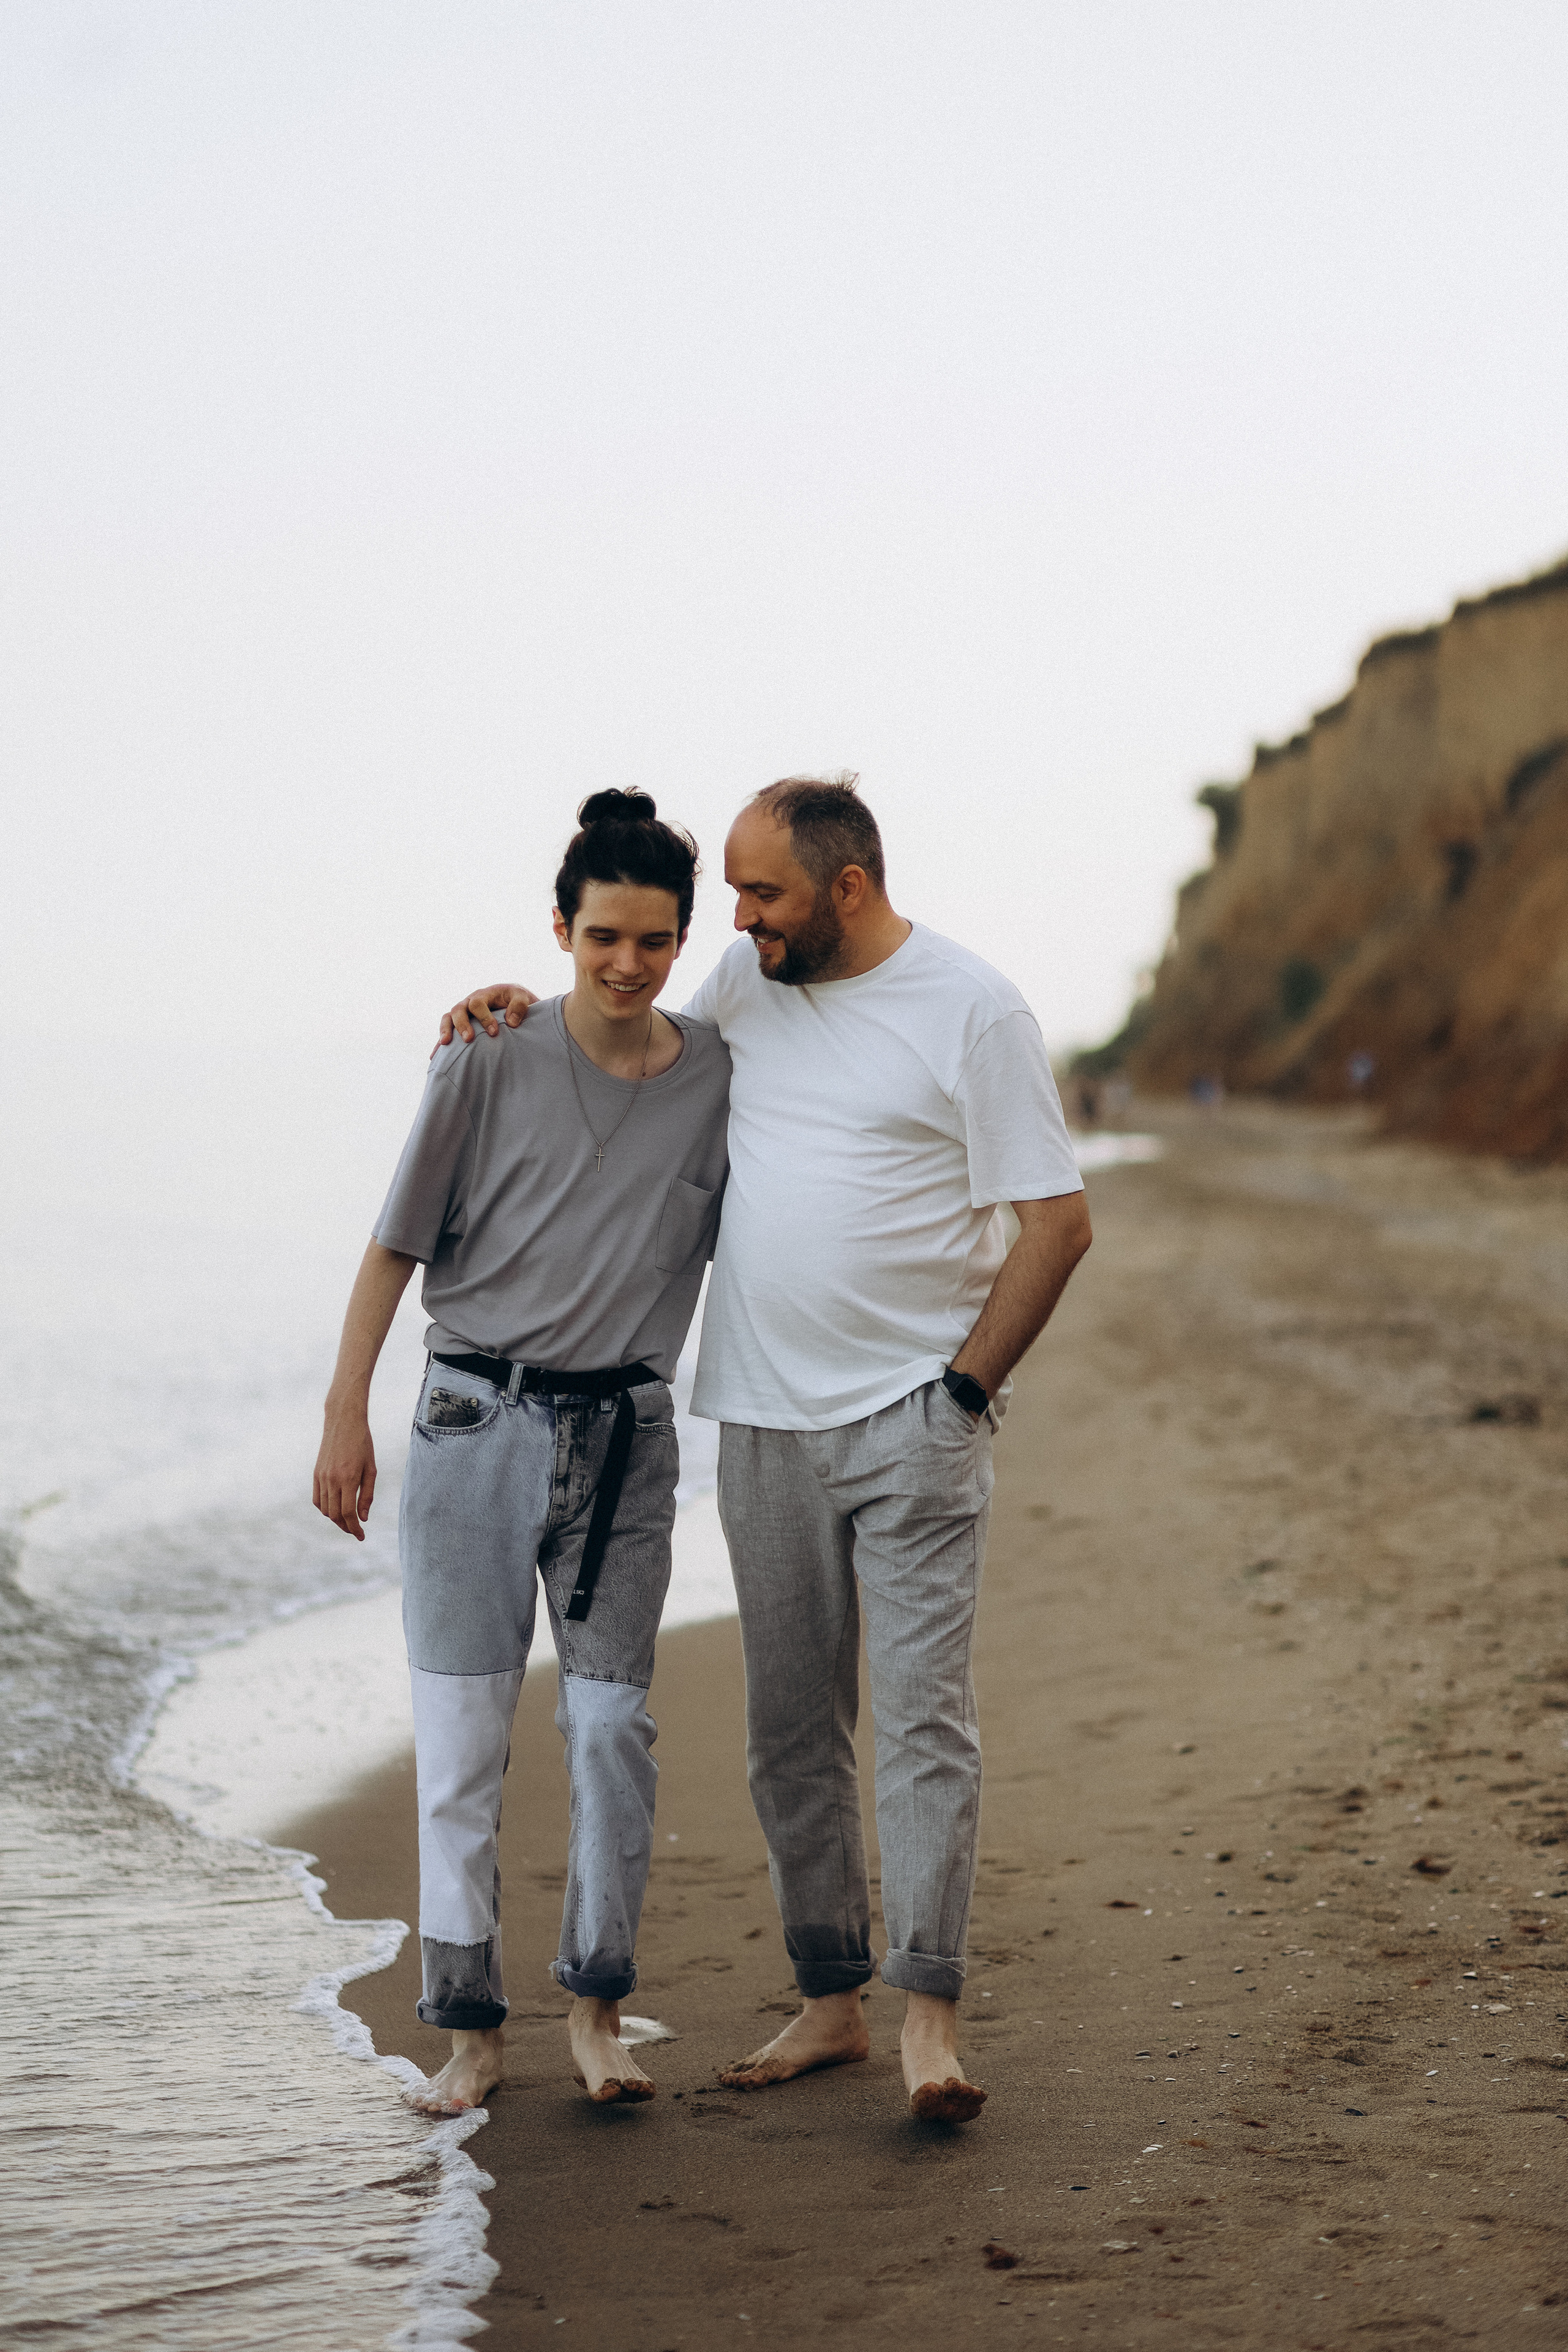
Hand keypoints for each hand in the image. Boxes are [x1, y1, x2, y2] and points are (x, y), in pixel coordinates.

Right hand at [314, 1404, 377, 1539]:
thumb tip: (363, 1518)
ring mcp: (321, 1477)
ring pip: (325, 1509)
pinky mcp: (315, 1474)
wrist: (343, 1422)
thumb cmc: (362, 1444)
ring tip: (348, 1521)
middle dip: (346, 1527)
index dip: (355, 1528)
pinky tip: (336, 1509)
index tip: (361, 1536)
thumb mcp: (370, 1469)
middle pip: (335, 1515)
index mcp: (348, 1478)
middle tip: (356, 1531)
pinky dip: (325, 1509)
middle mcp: (331, 1480)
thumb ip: (367, 1495)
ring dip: (336, 1519)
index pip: (349, 1513)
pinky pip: (317, 1500)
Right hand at [435, 983, 537, 1052]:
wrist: (514, 1006)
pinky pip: (446, 1032)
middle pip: (458, 1010)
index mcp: (484, 995)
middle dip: (462, 1025)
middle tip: (469, 1039)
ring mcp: (463, 1014)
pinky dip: (440, 1043)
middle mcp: (469, 1002)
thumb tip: (511, 1022)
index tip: (494, 1032)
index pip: (477, 1004)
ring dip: (445, 1030)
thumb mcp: (522, 997)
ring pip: (448, 1018)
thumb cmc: (517, 1001)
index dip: (484, 1018)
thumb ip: (519, 1005)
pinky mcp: (460, 1026)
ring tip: (446, 1043)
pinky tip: (435, 1056)